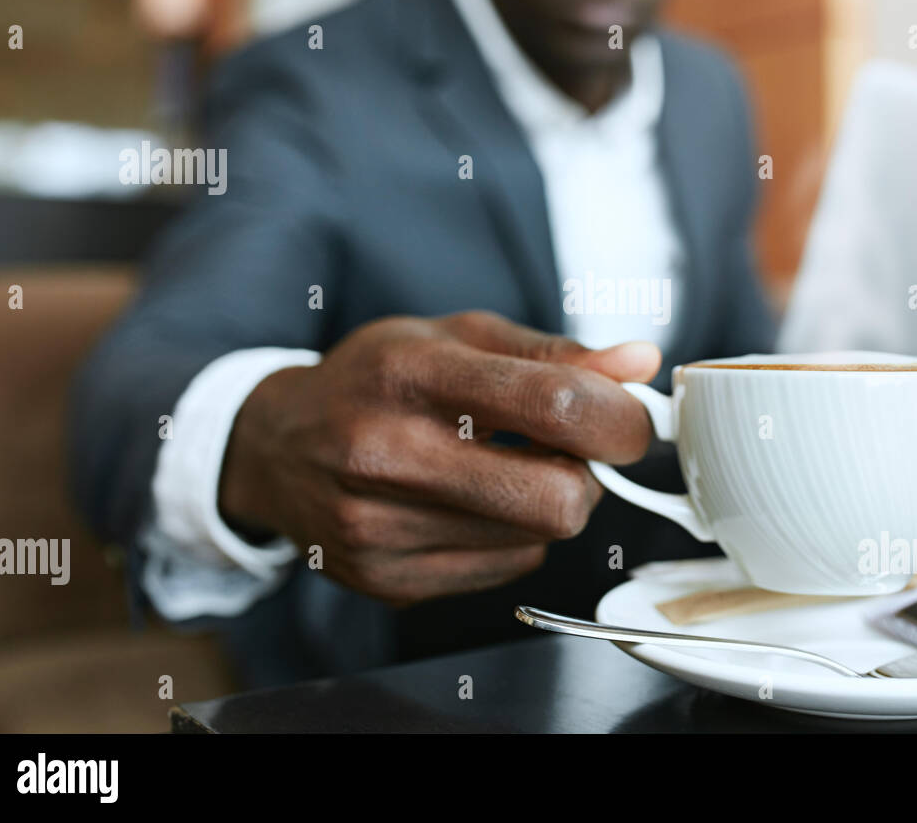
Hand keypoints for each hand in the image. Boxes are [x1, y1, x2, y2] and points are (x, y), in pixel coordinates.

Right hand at [217, 311, 660, 606]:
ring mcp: (380, 528)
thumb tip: (641, 363)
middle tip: (568, 450)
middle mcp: (387, 454)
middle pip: (558, 499)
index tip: (630, 419)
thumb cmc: (377, 379)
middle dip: (588, 476)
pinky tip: (471, 504)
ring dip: (547, 504)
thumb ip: (554, 353)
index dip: (619, 418)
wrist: (275, 446)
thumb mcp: (457, 336)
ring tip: (503, 468)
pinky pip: (505, 570)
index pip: (555, 405)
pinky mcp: (385, 581)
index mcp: (411, 373)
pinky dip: (511, 538)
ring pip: (538, 540)